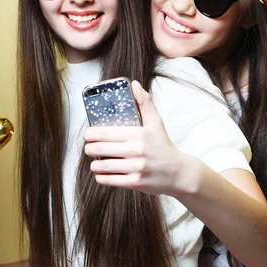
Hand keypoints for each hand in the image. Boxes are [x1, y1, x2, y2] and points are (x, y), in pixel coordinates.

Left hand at [83, 80, 194, 196]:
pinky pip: (110, 180)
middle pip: (99, 149)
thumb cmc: (163, 146)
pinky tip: (101, 173)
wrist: (178, 173)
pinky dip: (101, 177)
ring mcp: (135, 167)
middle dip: (89, 149)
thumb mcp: (156, 122)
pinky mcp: (135, 182)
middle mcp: (136, 150)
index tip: (88, 135)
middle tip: (89, 148)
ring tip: (95, 162)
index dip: (90, 134)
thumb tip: (134, 84)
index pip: (104, 132)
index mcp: (138, 134)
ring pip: (102, 165)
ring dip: (94, 164)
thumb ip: (145, 102)